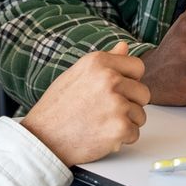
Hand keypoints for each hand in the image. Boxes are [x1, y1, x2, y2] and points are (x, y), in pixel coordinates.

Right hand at [21, 42, 150, 164]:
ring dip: (125, 123)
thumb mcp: (77, 75)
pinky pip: (134, 133)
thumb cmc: (57, 108)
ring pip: (140, 115)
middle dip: (130, 105)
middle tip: (105, 112)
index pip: (138, 67)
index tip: (116, 91)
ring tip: (100, 123)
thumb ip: (105, 62)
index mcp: (99, 62)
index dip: (129, 82)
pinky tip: (100, 135)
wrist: (42, 138)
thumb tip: (124, 46)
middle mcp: (110, 79)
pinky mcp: (120, 127)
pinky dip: (121, 139)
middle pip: (143, 93)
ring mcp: (116, 104)